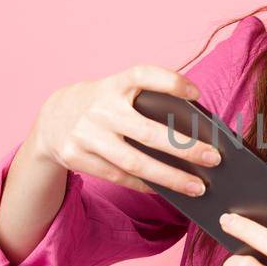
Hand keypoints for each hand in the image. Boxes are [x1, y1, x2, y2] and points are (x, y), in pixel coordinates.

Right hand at [34, 66, 222, 197]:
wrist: (52, 118)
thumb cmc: (103, 105)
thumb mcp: (118, 92)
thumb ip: (147, 103)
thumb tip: (192, 134)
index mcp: (114, 84)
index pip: (143, 75)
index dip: (170, 82)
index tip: (196, 93)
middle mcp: (99, 108)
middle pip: (148, 132)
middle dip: (185, 148)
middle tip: (214, 158)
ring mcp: (86, 134)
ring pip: (135, 163)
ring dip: (171, 178)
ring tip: (198, 187)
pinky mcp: (76, 157)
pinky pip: (119, 177)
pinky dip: (146, 185)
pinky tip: (168, 190)